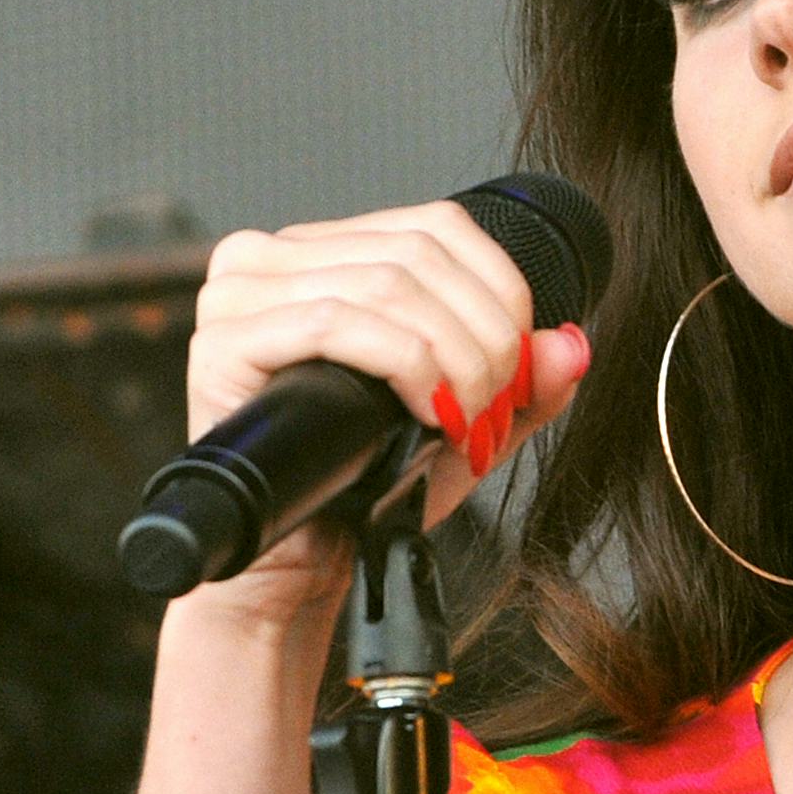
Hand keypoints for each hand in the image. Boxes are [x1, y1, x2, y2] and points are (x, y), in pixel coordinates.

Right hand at [180, 199, 593, 627]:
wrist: (298, 567)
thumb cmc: (367, 489)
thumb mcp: (466, 426)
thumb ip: (524, 383)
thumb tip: (573, 343)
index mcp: (324, 252)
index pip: (439, 226)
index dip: (502, 292)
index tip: (521, 371)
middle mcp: (270, 257)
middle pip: (418, 255)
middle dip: (483, 339)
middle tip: (497, 412)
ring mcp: (235, 293)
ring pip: (386, 285)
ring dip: (452, 360)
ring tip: (467, 425)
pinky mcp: (219, 342)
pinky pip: (333, 322)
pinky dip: (403, 365)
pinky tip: (426, 415)